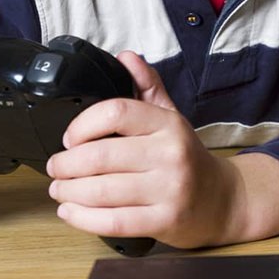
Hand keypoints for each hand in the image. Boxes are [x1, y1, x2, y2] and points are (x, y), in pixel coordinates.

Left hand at [47, 51, 241, 248]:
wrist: (222, 201)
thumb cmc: (188, 159)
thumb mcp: (172, 118)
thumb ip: (147, 87)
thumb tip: (126, 57)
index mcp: (169, 124)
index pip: (116, 112)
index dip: (82, 125)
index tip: (69, 138)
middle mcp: (171, 154)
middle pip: (101, 155)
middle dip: (66, 164)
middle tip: (55, 167)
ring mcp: (169, 190)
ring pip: (102, 191)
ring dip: (69, 191)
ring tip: (59, 189)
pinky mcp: (164, 221)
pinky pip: (113, 222)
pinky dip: (83, 218)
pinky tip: (69, 212)